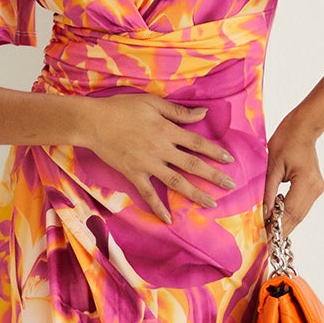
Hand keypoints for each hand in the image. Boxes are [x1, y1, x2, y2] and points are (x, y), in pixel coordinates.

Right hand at [79, 93, 236, 224]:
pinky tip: (169, 219)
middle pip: (192, 165)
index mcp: (167, 130)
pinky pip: (148, 194)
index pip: (197, 143)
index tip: (229, 160)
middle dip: (213, 176)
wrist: (92, 122)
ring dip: (195, 194)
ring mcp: (147, 165)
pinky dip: (158, 207)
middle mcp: (161, 150)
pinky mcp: (133, 174)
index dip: (214, 151)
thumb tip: (203, 114)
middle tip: (231, 185)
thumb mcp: (152, 103)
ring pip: (176, 182)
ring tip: (211, 204)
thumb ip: (178, 112)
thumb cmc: (121, 108)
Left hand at [263, 113, 323, 235]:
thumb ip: (268, 191)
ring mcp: (317, 189)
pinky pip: (301, 206)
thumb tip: (264, 214)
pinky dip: (290, 214)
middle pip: (298, 217)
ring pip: (300, 214)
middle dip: (282, 230)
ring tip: (269, 233)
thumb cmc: (285, 141)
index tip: (265, 238)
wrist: (303, 128)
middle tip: (266, 241)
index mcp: (306, 182)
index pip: (291, 212)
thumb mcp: (271, 166)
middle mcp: (315, 188)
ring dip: (286, 223)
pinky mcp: (315, 187)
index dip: (278, 227)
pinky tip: (277, 218)